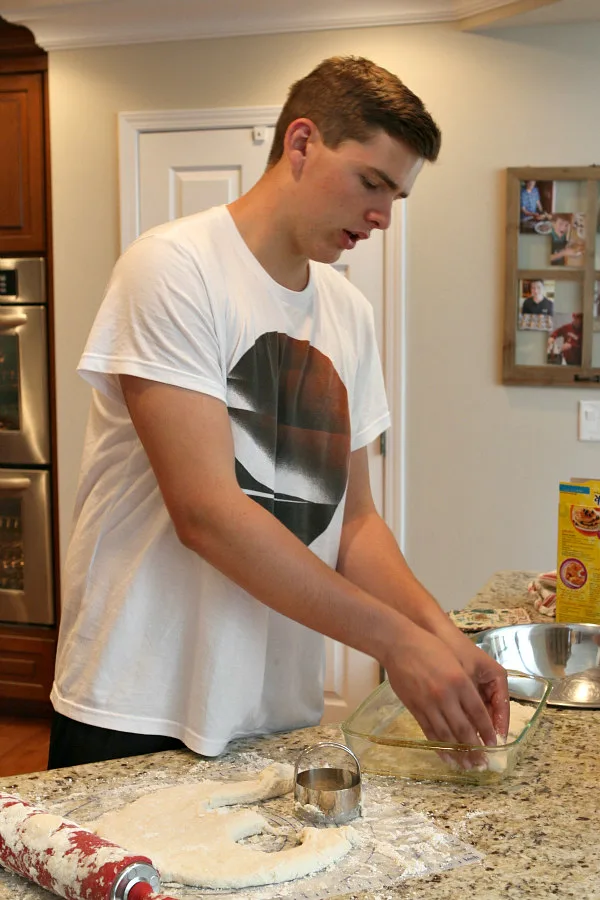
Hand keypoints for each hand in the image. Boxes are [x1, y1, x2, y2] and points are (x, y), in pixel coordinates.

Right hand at [384, 623, 503, 752]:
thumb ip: (465, 685)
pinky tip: (447, 756)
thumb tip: (476, 710)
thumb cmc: (429, 647)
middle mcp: (445, 695)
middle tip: (483, 763)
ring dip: (458, 753)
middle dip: (475, 749)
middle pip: (464, 729)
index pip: (478, 713)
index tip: (494, 745)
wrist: (399, 643)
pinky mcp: (415, 708)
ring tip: (467, 766)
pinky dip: (439, 747)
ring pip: (446, 735)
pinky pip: (429, 732)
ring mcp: (428, 703)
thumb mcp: (454, 661)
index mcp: (459, 681)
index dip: (487, 731)